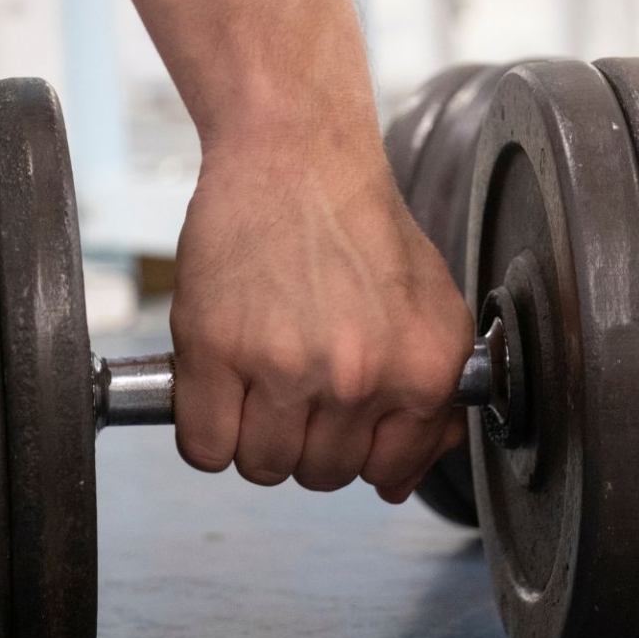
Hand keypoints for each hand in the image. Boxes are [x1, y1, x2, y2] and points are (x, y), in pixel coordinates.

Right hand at [169, 135, 472, 500]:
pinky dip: (205, 431)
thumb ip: (433, 397)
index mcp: (423, 371)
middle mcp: (361, 377)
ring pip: (261, 467)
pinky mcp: (216, 351)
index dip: (359, 453)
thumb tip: (401, 480)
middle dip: (304, 443)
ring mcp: (286, 366)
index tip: (341, 425)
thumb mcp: (433, 311)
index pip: (387, 473)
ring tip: (257, 381)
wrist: (299, 158)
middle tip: (294, 388)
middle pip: (320, 476)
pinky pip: (205, 449)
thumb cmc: (363, 230)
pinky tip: (219, 388)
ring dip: (253, 437)